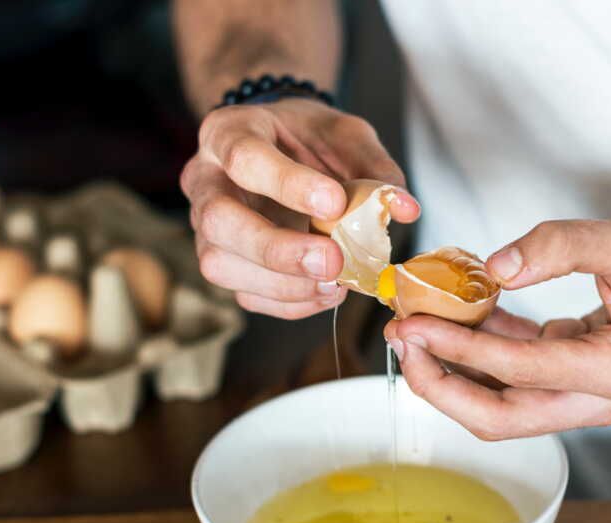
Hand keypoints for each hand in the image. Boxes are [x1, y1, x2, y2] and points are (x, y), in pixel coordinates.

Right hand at [180, 98, 419, 318]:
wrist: (283, 147)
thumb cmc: (308, 138)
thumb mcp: (345, 135)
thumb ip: (373, 167)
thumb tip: (405, 208)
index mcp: (228, 132)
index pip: (245, 158)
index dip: (288, 185)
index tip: (335, 204)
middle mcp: (205, 180)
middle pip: (218, 221)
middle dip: (277, 249)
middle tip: (332, 262)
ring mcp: (207, 227)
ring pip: (221, 264)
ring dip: (282, 283)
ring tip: (335, 283)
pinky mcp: (224, 262)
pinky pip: (245, 294)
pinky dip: (289, 302)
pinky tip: (325, 292)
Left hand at [384, 219, 610, 439]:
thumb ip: (561, 247)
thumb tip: (494, 268)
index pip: (519, 371)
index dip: (461, 350)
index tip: (415, 325)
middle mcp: (597, 400)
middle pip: (499, 417)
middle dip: (441, 386)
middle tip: (403, 342)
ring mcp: (586, 398)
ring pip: (504, 408)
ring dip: (456, 374)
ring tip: (416, 331)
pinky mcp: (577, 383)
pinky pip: (518, 380)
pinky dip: (484, 353)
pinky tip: (460, 316)